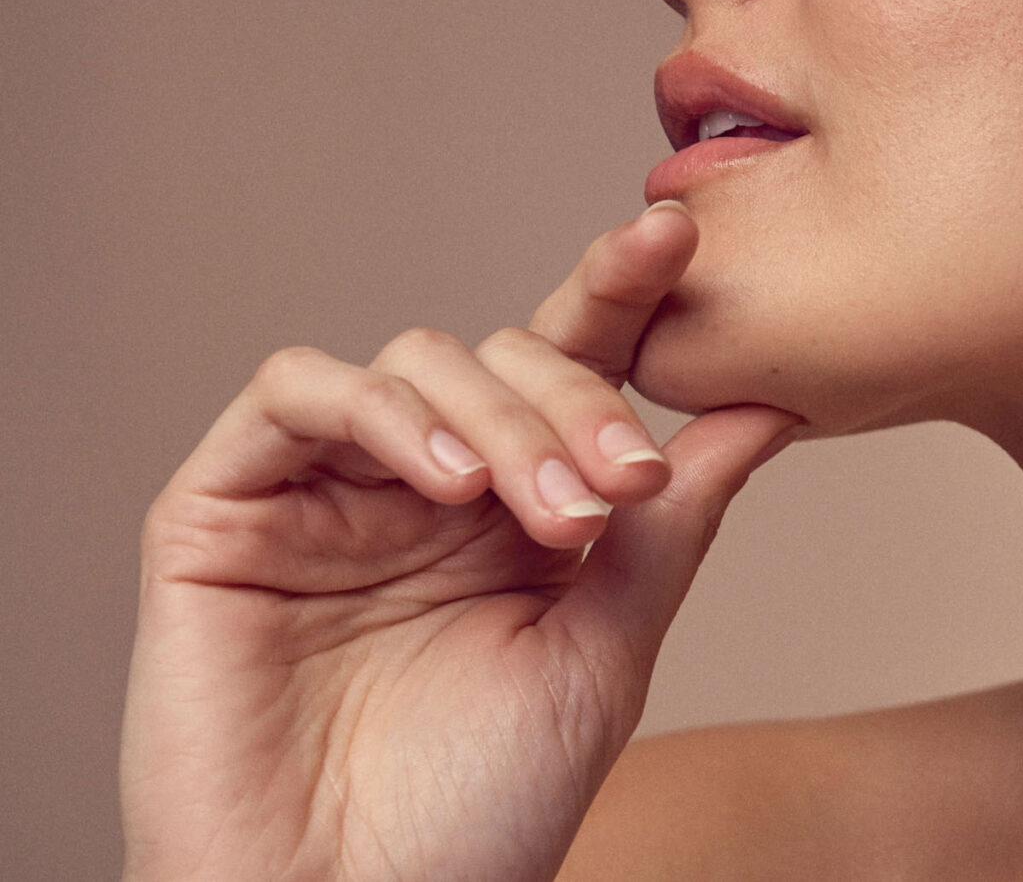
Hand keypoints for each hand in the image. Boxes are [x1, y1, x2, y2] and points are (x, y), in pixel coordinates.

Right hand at [118, 202, 799, 881]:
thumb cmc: (482, 811)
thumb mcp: (606, 649)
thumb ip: (673, 520)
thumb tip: (769, 403)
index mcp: (516, 507)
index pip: (572, 366)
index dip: (621, 295)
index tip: (678, 243)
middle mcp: (421, 486)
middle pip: (505, 354)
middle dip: (579, 402)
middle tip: (624, 483)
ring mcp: (324, 495)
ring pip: (414, 361)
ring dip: (500, 416)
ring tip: (550, 513)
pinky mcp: (223, 515)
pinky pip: (292, 393)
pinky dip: (379, 411)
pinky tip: (448, 482)